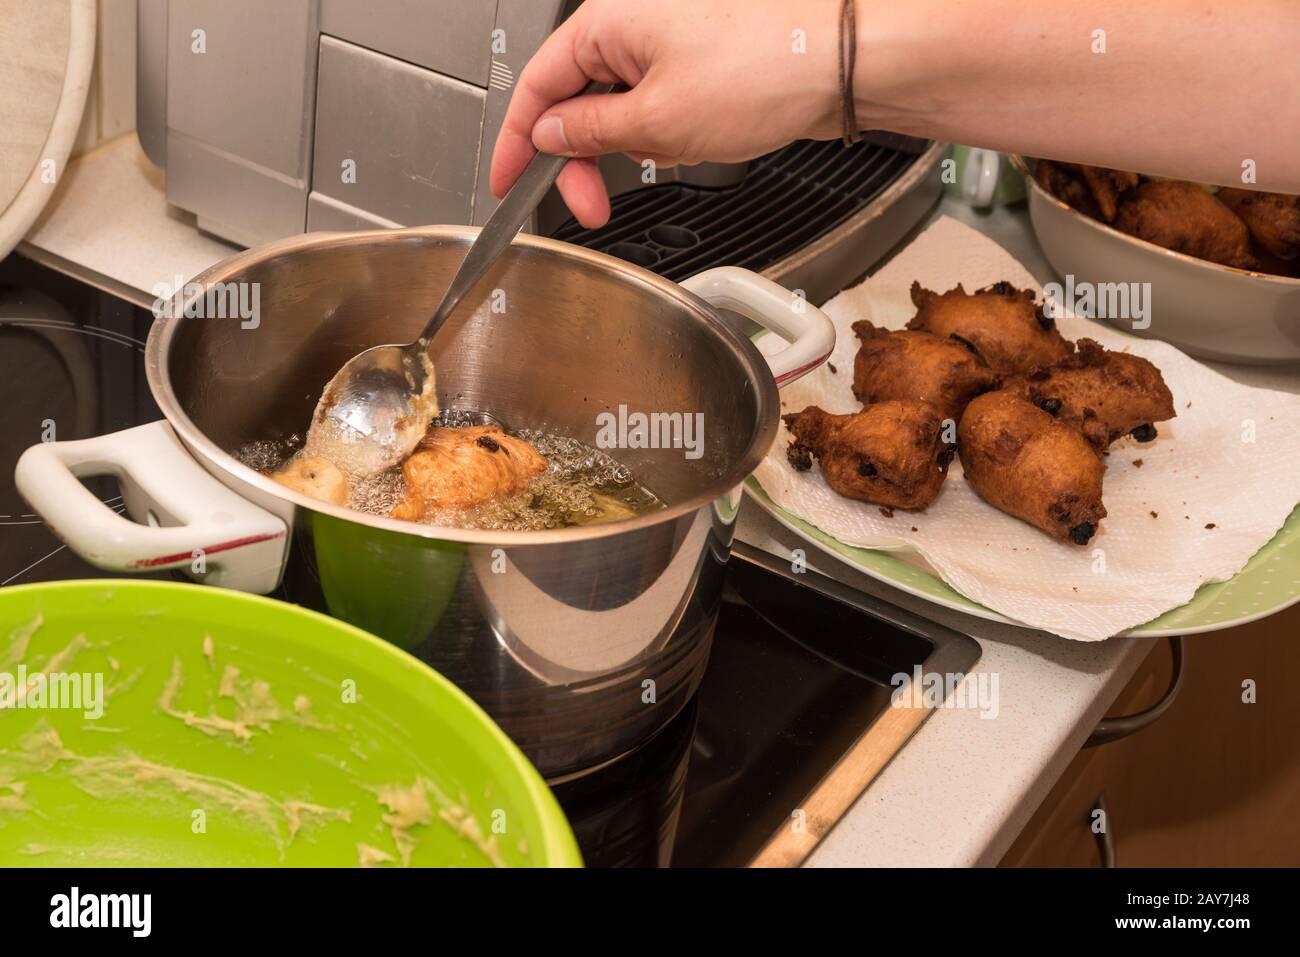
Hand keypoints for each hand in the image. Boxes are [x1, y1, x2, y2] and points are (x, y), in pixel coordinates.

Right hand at [489, 0, 843, 227]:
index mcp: (605, 23)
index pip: (535, 87)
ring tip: (677, 150)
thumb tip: (552, 137)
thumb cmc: (762, 68)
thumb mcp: (656, 120)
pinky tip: (699, 143)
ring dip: (635, 147)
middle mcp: (631, 26)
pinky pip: (658, 111)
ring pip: (619, 111)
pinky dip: (668, 138)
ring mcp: (666, 46)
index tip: (507, 185)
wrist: (839, 63)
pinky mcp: (698, 67)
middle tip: (591, 206)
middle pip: (576, 102)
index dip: (516, 143)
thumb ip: (591, 133)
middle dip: (583, 159)